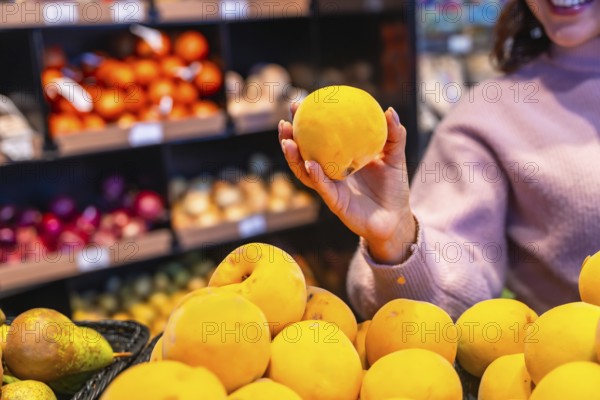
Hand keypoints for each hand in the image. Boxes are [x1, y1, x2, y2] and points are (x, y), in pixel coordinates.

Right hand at [278, 104, 416, 263]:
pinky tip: (310, 163)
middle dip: (288, 138)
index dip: (305, 122)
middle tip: (284, 121)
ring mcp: (329, 188)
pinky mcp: (335, 203)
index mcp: (338, 159)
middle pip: (302, 154)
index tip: (298, 104)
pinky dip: (315, 176)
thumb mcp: (395, 157)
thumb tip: (389, 111)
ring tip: (287, 141)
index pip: (316, 138)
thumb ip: (394, 135)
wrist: (396, 218)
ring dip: (293, 158)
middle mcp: (328, 173)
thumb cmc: (393, 187)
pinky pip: (323, 188)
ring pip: (304, 172)